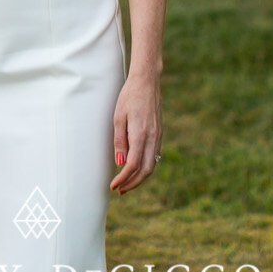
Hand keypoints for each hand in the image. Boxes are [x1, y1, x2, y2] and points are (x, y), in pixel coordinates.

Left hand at [110, 74, 161, 193]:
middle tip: (120, 190)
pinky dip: (146, 166)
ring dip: (140, 177)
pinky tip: (136, 168)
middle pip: (146, 170)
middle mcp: (153, 137)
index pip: (133, 165)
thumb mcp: (118, 117)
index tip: (113, 185)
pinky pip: (154, 155)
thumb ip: (120, 141)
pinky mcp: (159, 132)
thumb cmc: (129, 96)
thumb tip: (120, 163)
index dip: (123, 179)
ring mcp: (158, 135)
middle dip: (133, 184)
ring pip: (152, 165)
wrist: (148, 81)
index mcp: (141, 134)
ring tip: (127, 183)